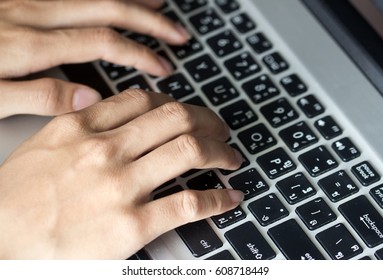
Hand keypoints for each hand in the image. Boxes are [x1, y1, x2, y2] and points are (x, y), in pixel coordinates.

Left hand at [0, 0, 189, 118]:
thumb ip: (39, 97)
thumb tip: (88, 97)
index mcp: (29, 45)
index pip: (102, 43)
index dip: (139, 54)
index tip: (164, 67)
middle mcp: (32, 15)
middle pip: (106, 10)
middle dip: (149, 21)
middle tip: (178, 34)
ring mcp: (26, 2)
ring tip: (159, 4)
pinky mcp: (20, 1)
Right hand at [0, 90, 243, 258]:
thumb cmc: (16, 200)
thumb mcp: (45, 145)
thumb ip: (82, 124)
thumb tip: (116, 112)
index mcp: (82, 127)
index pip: (145, 100)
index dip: (176, 103)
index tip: (187, 112)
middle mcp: (106, 150)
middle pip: (176, 118)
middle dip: (209, 120)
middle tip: (220, 129)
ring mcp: (121, 186)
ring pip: (189, 150)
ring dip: (220, 152)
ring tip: (230, 157)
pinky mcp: (132, 225)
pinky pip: (189, 203)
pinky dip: (217, 199)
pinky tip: (229, 197)